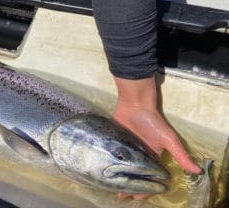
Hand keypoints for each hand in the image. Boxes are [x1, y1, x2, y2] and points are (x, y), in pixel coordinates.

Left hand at [111, 76, 200, 199]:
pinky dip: (108, 163)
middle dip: (129, 185)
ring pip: (121, 167)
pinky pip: (111, 155)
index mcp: (152, 156)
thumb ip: (180, 155)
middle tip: (121, 195)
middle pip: (133, 174)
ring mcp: (125, 148)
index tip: (137, 197)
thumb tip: (197, 171)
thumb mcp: (168, 139)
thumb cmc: (152, 121)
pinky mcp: (114, 141)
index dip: (145, 187)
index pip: (149, 176)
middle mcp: (138, 154)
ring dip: (117, 177)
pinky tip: (102, 172)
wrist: (134, 103)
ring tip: (111, 187)